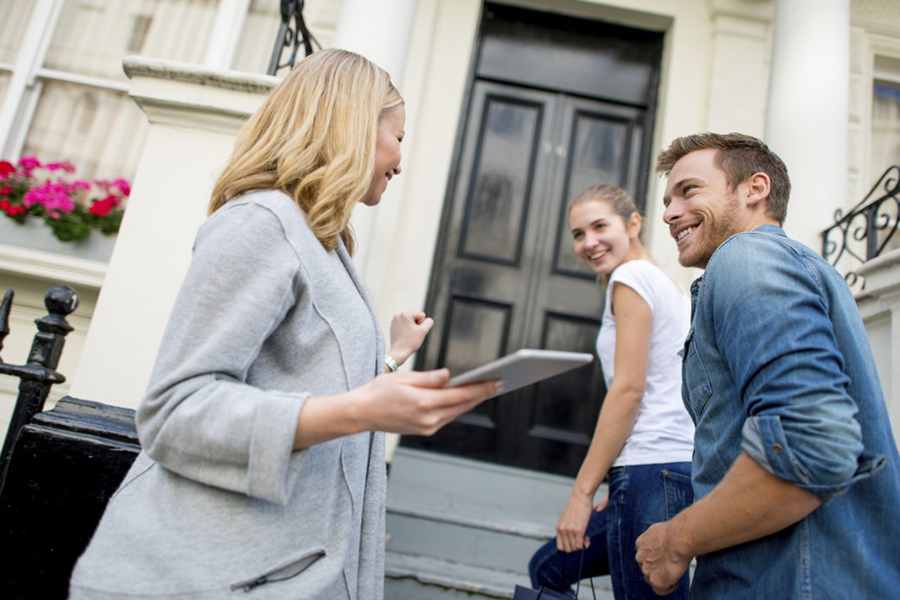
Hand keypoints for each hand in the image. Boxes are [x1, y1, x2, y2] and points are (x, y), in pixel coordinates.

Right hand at [355, 368, 497, 435]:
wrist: (361, 413)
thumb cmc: (379, 391)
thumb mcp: (404, 378)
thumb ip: (429, 378)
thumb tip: (449, 376)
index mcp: (424, 402)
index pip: (461, 395)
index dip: (481, 388)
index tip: (497, 381)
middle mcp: (428, 418)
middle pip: (463, 405)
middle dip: (481, 394)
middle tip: (499, 383)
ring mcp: (427, 427)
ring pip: (456, 412)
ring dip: (471, 402)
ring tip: (485, 390)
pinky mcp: (424, 430)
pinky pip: (446, 417)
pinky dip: (457, 407)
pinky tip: (464, 399)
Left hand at [389, 311, 433, 364]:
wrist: (398, 353)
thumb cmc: (410, 342)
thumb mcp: (423, 331)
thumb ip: (429, 322)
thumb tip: (428, 320)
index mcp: (405, 314)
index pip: (421, 315)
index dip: (422, 325)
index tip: (415, 332)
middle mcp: (398, 315)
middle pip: (415, 318)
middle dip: (416, 326)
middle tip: (412, 335)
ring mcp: (394, 321)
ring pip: (409, 322)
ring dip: (411, 328)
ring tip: (408, 336)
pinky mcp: (392, 327)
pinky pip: (404, 326)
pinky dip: (406, 331)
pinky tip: (404, 337)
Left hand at [556, 491, 606, 552]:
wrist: (580, 497)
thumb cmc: (575, 507)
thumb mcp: (567, 519)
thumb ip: (568, 530)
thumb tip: (575, 542)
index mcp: (558, 528)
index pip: (561, 547)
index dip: (569, 547)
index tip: (575, 543)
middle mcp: (562, 530)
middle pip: (568, 549)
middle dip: (576, 547)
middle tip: (582, 540)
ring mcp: (570, 530)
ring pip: (575, 548)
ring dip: (581, 545)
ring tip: (585, 537)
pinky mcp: (578, 530)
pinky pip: (580, 545)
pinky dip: (585, 544)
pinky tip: (587, 538)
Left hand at [635, 521, 691, 595]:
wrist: (678, 539)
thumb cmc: (674, 532)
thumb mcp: (658, 529)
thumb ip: (656, 537)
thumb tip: (663, 538)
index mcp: (640, 543)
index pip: (644, 555)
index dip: (654, 558)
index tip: (662, 558)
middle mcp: (640, 557)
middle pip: (646, 567)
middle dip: (657, 568)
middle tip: (670, 566)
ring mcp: (646, 570)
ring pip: (652, 579)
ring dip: (662, 577)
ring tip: (674, 572)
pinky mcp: (655, 580)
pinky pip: (660, 590)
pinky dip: (668, 587)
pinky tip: (676, 581)